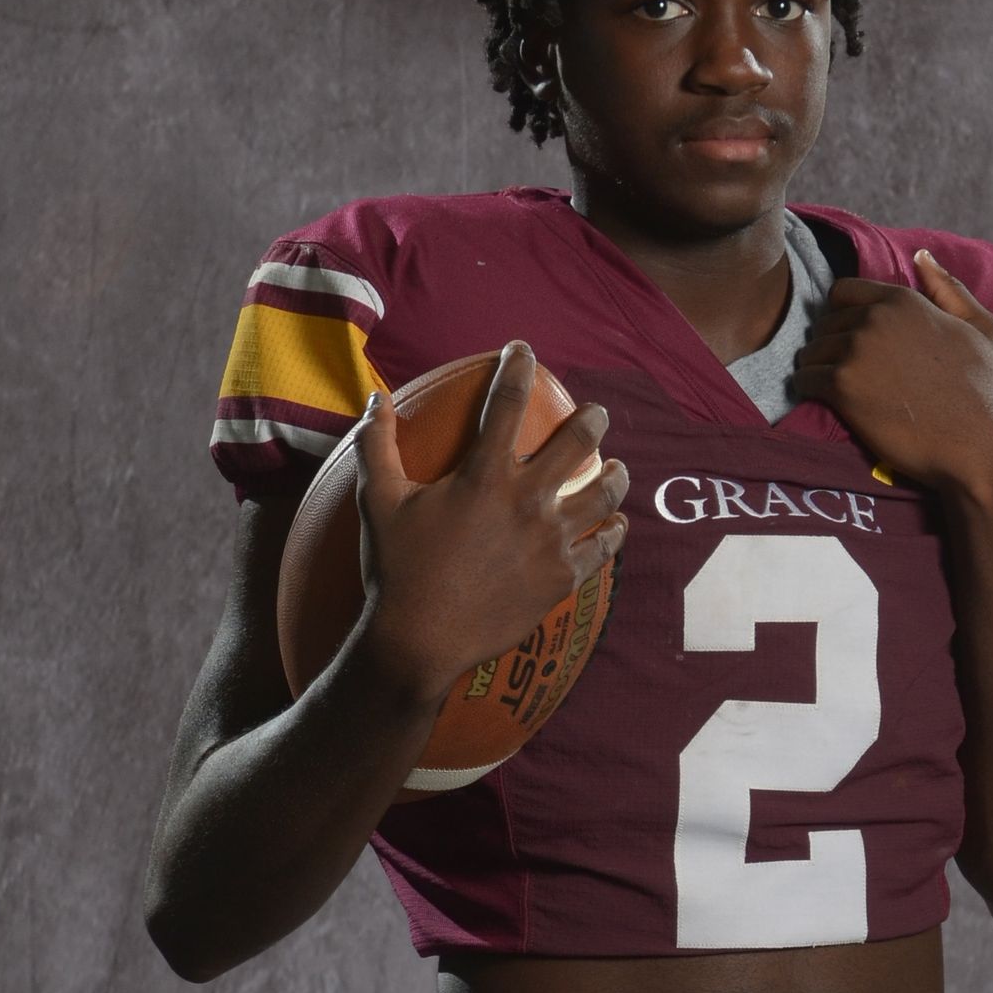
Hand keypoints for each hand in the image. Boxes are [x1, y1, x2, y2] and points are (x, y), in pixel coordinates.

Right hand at [348, 342, 628, 700]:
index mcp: (484, 476)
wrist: (421, 641)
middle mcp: (527, 501)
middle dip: (593, 420)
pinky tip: (618, 525)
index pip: (507, 403)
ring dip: (615, 475)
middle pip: (578, 443)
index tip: (524, 351)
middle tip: (597, 415)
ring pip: (603, 494)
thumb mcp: (378, 501)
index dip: (518, 368)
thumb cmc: (396, 569)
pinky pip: (602, 549)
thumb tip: (373, 400)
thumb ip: (377, 446)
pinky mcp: (562, 578)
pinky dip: (613, 533)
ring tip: (618, 467)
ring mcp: (551, 541)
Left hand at [790, 250, 992, 497]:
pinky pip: (804, 380)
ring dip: (817, 369)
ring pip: (810, 352)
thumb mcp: (984, 329)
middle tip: (850, 374)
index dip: (844, 316)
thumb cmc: (986, 392)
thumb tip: (921, 256)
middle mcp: (874, 318)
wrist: (978, 446)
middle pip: (824, 324)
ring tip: (838, 391)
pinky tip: (828, 404)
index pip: (843, 292)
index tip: (854, 342)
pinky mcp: (841, 387)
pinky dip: (809, 391)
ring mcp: (855, 351)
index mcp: (904, 300)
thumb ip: (949, 289)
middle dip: (831, 346)